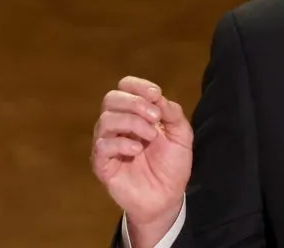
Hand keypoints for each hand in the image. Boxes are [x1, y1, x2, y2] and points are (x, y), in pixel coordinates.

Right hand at [91, 76, 192, 242]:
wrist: (167, 197)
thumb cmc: (172, 165)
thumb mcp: (181, 135)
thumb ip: (171, 113)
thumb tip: (157, 97)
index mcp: (136, 114)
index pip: (125, 87)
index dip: (138, 86)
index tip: (156, 95)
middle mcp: (118, 125)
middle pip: (110, 98)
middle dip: (135, 102)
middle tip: (155, 117)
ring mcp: (108, 144)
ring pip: (105, 120)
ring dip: (132, 123)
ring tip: (151, 136)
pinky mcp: (102, 164)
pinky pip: (102, 146)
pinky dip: (121, 144)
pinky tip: (137, 150)